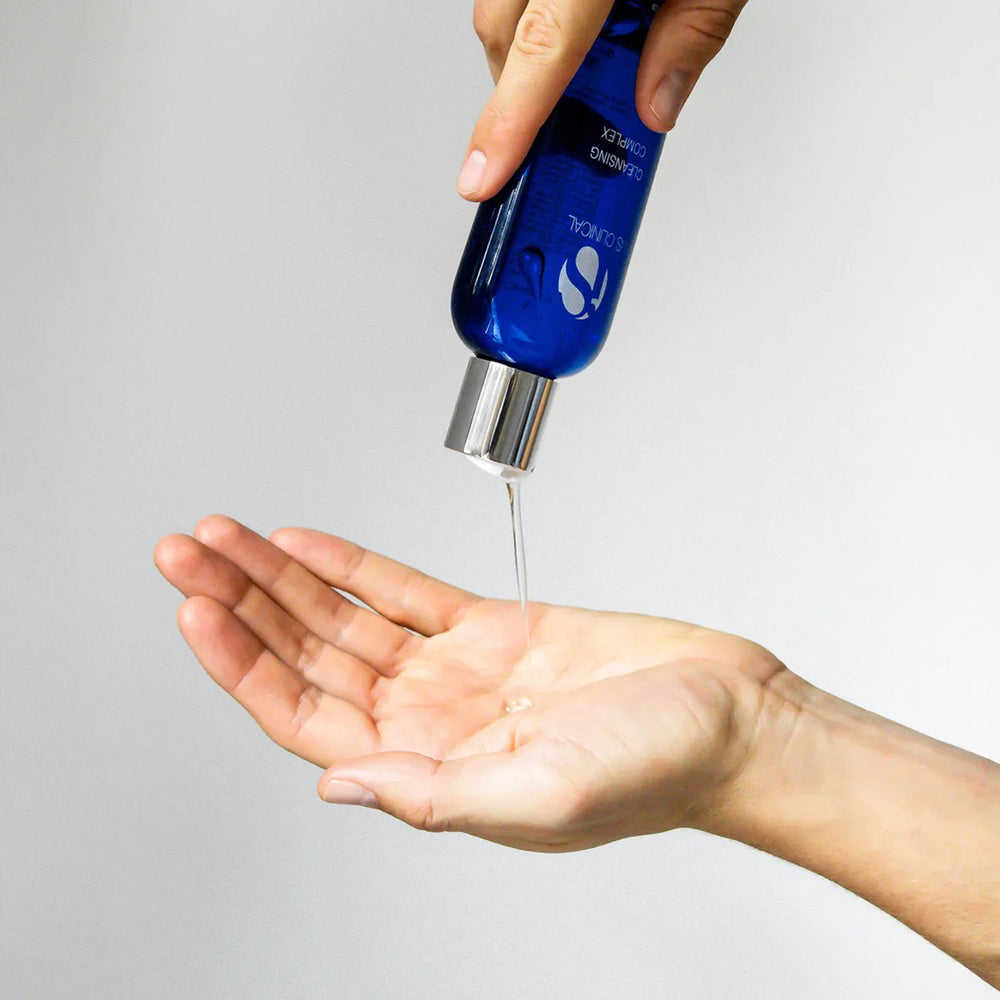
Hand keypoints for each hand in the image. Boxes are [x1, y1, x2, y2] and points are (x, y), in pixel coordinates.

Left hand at [155, 516, 783, 850]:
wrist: (730, 717)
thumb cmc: (659, 768)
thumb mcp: (546, 797)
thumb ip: (437, 795)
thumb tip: (340, 785)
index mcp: (433, 768)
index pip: (305, 715)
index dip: (245, 664)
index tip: (199, 610)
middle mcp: (431, 718)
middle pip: (310, 656)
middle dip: (243, 603)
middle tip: (187, 553)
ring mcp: (457, 670)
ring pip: (344, 617)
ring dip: (284, 577)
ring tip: (228, 537)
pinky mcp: (493, 628)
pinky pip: (403, 591)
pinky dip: (353, 565)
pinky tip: (309, 543)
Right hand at [458, 0, 747, 199]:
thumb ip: (694, 28)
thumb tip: (657, 104)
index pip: (545, 47)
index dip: (508, 120)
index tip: (482, 175)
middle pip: (503, 29)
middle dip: (525, 85)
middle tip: (573, 111)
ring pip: (500, 0)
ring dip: (531, 41)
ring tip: (592, 38)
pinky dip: (537, 3)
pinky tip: (583, 5)